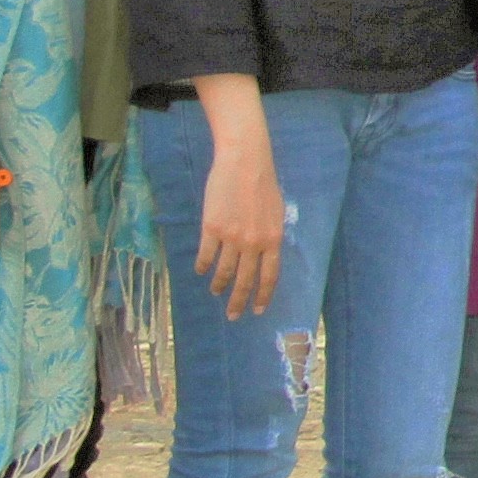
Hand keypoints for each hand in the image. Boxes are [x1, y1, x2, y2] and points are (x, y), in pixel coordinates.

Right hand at [194, 135, 286, 318]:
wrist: (245, 162)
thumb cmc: (263, 184)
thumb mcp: (276, 213)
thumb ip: (270, 236)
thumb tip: (264, 255)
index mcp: (273, 239)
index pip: (270, 276)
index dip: (263, 296)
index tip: (257, 310)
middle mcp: (254, 242)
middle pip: (246, 280)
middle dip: (239, 301)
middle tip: (233, 315)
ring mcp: (232, 237)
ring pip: (224, 271)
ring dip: (219, 285)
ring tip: (215, 291)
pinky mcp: (212, 228)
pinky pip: (206, 255)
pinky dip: (202, 266)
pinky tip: (201, 271)